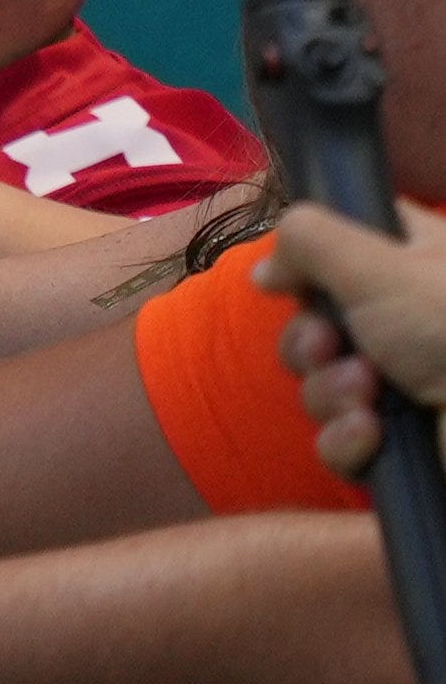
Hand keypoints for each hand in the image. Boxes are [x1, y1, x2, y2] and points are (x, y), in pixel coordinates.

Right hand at [262, 200, 445, 470]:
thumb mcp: (376, 262)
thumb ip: (306, 241)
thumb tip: (265, 271)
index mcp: (416, 264)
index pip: (343, 248)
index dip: (309, 266)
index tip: (296, 281)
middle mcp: (409, 320)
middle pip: (316, 323)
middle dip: (309, 342)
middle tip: (329, 345)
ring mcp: (406, 383)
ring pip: (322, 383)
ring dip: (330, 391)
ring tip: (367, 394)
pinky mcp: (403, 442)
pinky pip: (340, 438)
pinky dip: (348, 437)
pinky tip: (372, 433)